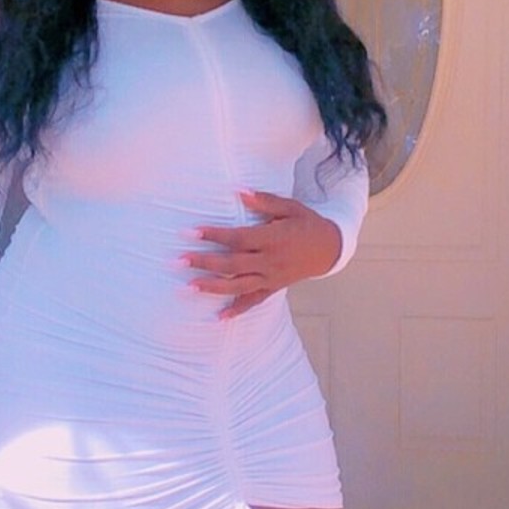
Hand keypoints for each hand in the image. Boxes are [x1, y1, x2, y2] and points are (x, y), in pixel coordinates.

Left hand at [184, 190, 342, 318]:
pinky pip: (253, 301)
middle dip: (203, 263)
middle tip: (178, 261)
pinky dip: (237, 310)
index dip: (213, 236)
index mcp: (272, 239)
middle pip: (232, 264)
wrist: (330, 249)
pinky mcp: (274, 288)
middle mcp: (270, 261)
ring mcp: (271, 277)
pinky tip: (219, 317)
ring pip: (238, 286)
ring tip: (188, 287)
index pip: (237, 239)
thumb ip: (264, 202)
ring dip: (212, 287)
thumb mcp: (290, 208)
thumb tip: (238, 191)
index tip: (191, 232)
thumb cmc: (307, 224)